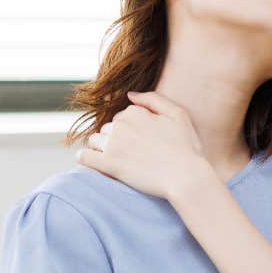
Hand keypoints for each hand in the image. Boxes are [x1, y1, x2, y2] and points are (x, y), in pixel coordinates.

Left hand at [75, 91, 207, 199]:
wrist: (187, 177)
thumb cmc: (187, 148)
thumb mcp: (178, 115)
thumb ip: (153, 99)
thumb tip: (129, 95)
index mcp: (135, 112)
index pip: (121, 117)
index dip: (130, 130)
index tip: (142, 143)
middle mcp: (121, 125)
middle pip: (107, 129)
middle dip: (115, 139)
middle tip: (133, 155)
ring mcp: (113, 145)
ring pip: (94, 141)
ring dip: (101, 149)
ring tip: (117, 161)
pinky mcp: (109, 165)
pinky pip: (84, 158)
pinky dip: (86, 159)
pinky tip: (96, 165)